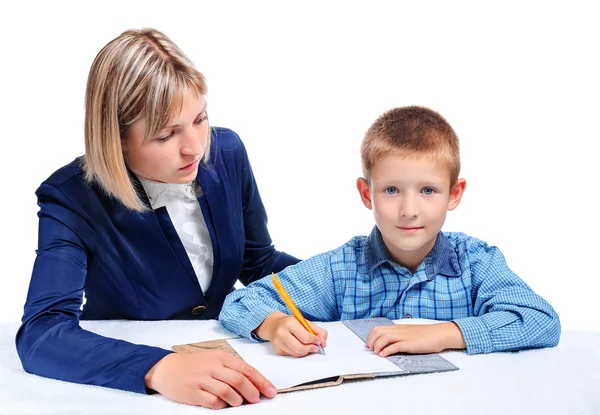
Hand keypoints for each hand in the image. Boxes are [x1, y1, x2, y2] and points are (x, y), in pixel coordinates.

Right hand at [144, 350, 276, 408]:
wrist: (166, 368)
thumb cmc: (193, 364)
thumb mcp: (213, 359)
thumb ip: (231, 368)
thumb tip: (252, 383)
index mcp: (220, 356)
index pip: (246, 369)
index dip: (261, 381)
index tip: (271, 391)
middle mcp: (212, 367)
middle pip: (239, 381)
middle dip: (252, 392)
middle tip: (257, 400)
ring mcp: (202, 380)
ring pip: (228, 392)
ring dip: (238, 400)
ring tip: (239, 403)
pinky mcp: (193, 393)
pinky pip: (213, 402)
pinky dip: (222, 405)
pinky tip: (223, 405)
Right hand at [255, 312, 327, 356]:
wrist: (274, 325)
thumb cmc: (292, 323)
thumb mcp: (305, 322)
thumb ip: (318, 331)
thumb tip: (323, 343)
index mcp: (290, 323)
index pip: (305, 337)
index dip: (315, 340)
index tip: (318, 340)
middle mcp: (281, 333)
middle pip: (300, 348)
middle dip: (311, 349)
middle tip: (315, 347)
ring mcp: (278, 343)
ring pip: (296, 354)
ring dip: (306, 352)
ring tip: (309, 347)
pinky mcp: (277, 350)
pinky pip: (292, 355)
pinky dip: (299, 353)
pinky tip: (299, 346)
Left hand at [365, 322, 465, 355]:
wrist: (439, 334)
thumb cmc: (425, 335)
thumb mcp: (409, 333)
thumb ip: (399, 336)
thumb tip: (387, 342)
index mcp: (398, 328)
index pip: (378, 328)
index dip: (370, 337)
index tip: (370, 345)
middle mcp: (399, 330)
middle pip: (378, 332)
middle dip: (371, 341)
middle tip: (371, 350)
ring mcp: (405, 336)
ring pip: (384, 337)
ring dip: (377, 346)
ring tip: (376, 353)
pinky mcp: (410, 344)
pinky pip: (395, 345)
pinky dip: (387, 351)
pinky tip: (383, 355)